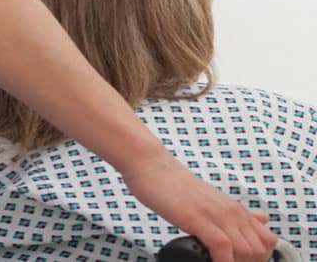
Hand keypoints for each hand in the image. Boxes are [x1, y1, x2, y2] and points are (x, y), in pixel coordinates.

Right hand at [123, 152, 277, 261]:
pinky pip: (222, 247)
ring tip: (216, 261)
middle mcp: (231, 211)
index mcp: (236, 209)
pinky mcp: (198, 218)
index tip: (241, 260)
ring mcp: (216, 214)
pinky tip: (210, 261)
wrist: (151, 165)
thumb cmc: (175, 184)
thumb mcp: (213, 198)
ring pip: (247, 251)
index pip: (268, 240)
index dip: (259, 257)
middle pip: (260, 250)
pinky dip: (221, 261)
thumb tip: (261, 219)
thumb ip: (237, 212)